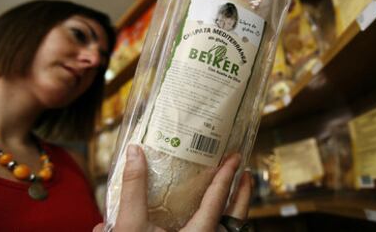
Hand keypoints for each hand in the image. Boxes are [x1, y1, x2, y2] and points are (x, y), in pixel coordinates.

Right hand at [93, 144, 251, 231]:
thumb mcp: (130, 225)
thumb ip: (133, 188)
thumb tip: (134, 152)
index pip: (218, 199)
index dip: (226, 175)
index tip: (234, 158)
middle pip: (236, 217)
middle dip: (243, 193)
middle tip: (245, 173)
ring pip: (229, 227)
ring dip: (234, 206)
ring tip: (235, 189)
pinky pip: (216, 231)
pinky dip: (220, 218)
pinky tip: (209, 211)